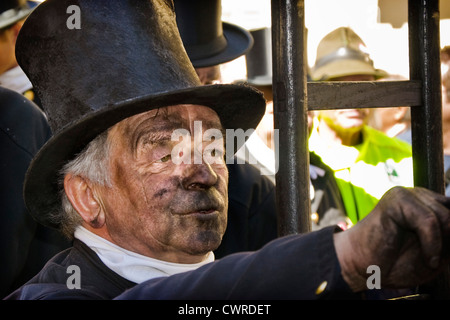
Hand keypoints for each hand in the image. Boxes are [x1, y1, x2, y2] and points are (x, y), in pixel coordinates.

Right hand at [333, 187, 449, 291]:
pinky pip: (428, 221)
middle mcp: (419, 195)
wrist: (363, 267)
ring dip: (441, 244)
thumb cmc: (397, 263)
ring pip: (445, 217)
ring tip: (430, 258)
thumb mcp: (438, 253)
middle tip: (435, 258)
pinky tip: (429, 257)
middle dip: (449, 239)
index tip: (446, 250)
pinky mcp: (396, 200)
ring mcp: (406, 194)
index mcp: (430, 204)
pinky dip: (433, 244)